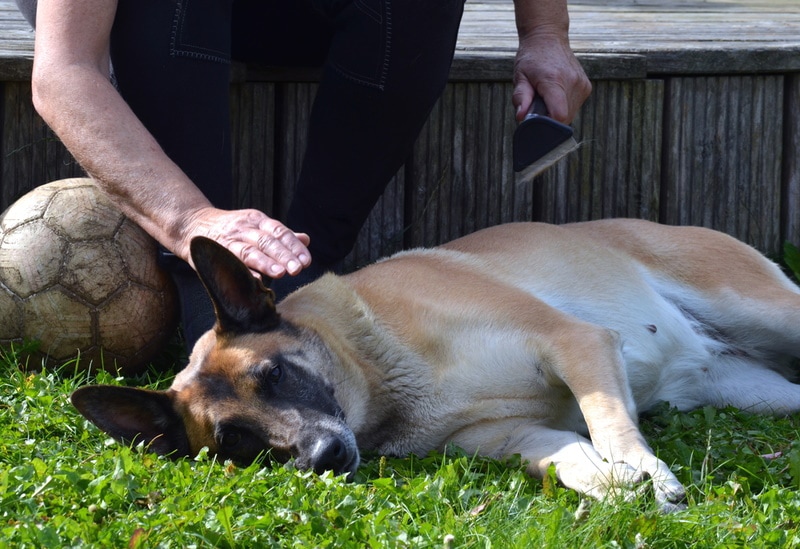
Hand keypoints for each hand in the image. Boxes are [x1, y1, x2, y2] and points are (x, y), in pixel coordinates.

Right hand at [177, 207, 311, 279]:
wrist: (192, 225)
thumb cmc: (232, 230)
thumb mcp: (256, 226)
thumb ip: (280, 236)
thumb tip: (306, 240)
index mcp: (257, 220)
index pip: (280, 232)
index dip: (294, 246)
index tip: (306, 261)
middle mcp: (244, 228)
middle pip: (267, 241)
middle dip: (284, 255)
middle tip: (298, 269)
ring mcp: (229, 240)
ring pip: (249, 250)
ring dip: (266, 262)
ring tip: (281, 273)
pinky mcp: (215, 253)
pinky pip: (231, 262)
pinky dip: (243, 271)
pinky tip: (255, 280)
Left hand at [512, 29, 591, 123]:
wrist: (548, 38)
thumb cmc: (531, 58)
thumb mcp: (520, 76)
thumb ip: (520, 97)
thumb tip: (521, 117)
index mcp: (554, 81)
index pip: (559, 115)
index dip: (548, 124)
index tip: (538, 121)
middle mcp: (572, 83)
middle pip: (564, 118)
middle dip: (549, 118)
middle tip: (538, 105)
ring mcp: (582, 85)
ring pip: (570, 115)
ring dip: (556, 112)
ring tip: (547, 96)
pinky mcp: (586, 87)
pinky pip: (575, 106)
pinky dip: (564, 105)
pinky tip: (556, 93)